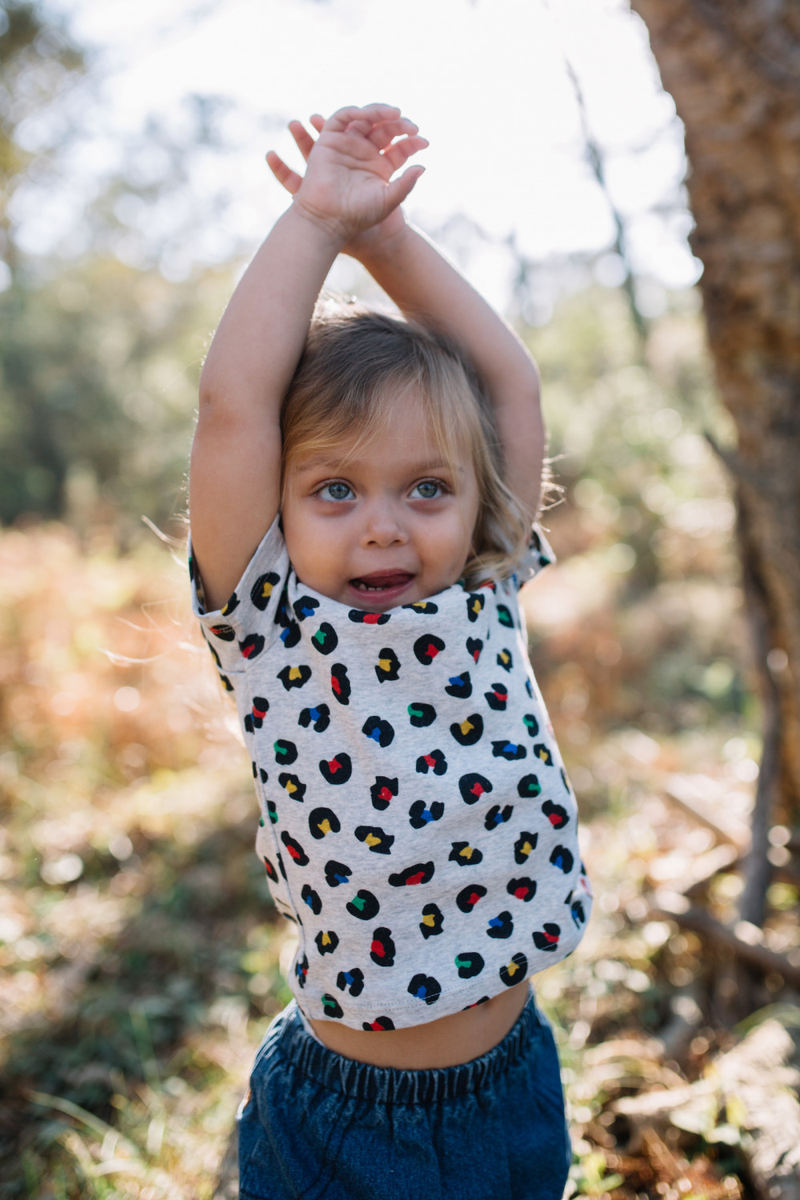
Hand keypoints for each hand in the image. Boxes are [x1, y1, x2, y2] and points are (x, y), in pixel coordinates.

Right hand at [266, 103, 427, 249]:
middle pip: (385, 129)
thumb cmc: (357, 215)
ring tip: (395, 113)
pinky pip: (342, 118)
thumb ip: (405, 185)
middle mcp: (365, 153)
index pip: (400, 147)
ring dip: (380, 111)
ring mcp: (348, 144)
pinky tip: (369, 114)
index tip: (424, 143)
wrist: (327, 220)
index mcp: (380, 167)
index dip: (412, 142)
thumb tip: (423, 167)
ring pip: (366, 118)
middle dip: (399, 124)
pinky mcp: (329, 140)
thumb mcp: (388, 201)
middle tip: (411, 127)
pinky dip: (355, 112)